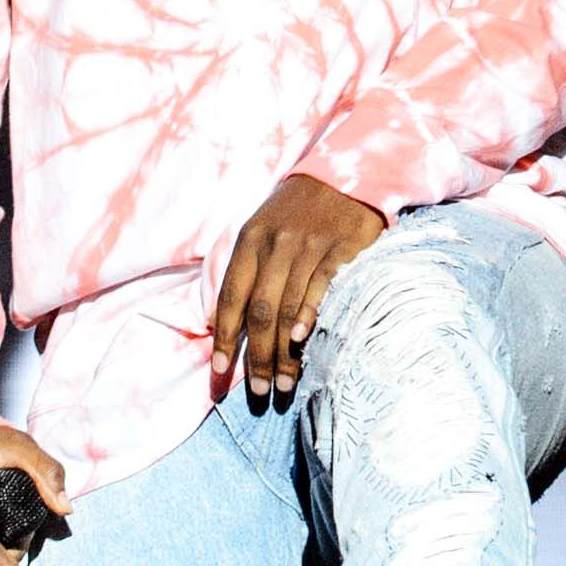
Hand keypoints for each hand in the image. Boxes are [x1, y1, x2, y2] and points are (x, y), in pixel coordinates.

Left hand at [212, 174, 386, 402]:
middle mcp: (277, 244)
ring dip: (284, 353)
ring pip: (289, 308)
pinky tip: (301, 341)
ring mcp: (310, 247)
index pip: (232, 296)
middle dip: (257, 357)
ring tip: (284, 385)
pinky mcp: (342, 250)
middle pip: (260, 310)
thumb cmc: (297, 209)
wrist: (346, 173)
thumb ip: (243, 270)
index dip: (225, 337)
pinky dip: (309, 314)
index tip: (220, 370)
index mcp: (251, 240)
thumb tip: (219, 320)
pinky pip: (322, 287)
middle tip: (259, 392)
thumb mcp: (261, 227)